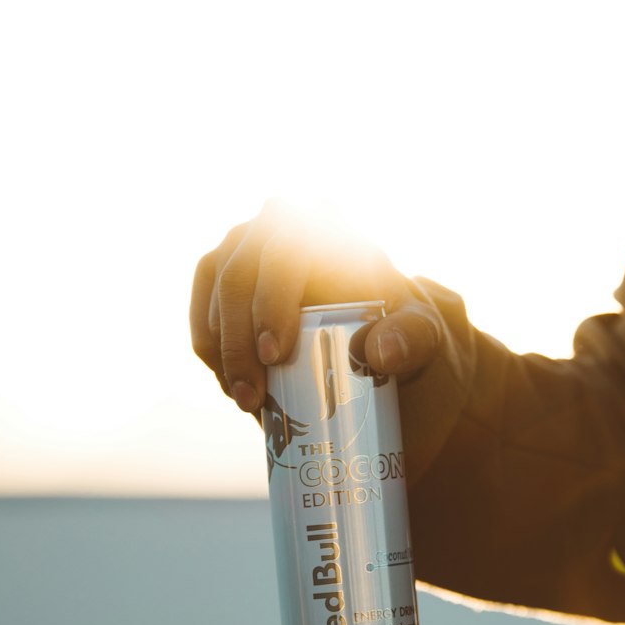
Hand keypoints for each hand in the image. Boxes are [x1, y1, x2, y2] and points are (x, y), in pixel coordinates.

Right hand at [190, 200, 441, 412]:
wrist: (373, 329)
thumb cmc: (398, 325)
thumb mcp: (421, 334)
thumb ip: (413, 338)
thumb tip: (376, 351)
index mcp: (329, 224)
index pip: (287, 249)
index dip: (272, 299)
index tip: (275, 354)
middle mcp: (279, 223)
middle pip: (240, 270)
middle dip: (239, 339)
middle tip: (254, 395)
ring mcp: (245, 245)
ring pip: (215, 287)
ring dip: (222, 349)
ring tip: (246, 401)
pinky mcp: (220, 275)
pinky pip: (203, 307)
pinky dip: (212, 350)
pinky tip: (232, 386)